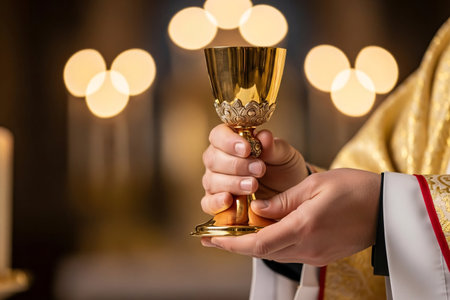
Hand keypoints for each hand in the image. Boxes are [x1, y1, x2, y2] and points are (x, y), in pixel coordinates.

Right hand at [201, 124, 307, 215]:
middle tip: (259, 169)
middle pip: (213, 159)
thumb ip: (272, 147)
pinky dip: (216, 202)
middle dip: (236, 165)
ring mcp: (216, 182)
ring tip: (253, 185)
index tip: (246, 149)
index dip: (228, 141)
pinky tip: (228, 200)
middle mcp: (218, 161)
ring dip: (232, 183)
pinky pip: (208, 203)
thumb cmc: (283, 168)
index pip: (218, 135)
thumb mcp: (283, 155)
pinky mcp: (217, 203)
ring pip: (212, 181)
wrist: (290, 193)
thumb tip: (264, 136)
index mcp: (231, 142)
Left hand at [201, 169, 380, 265]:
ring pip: (274, 253)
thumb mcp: (315, 185)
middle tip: (216, 235)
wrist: (387, 208)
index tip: (212, 238)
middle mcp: (307, 247)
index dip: (231, 243)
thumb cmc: (353, 189)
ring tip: (235, 231)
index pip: (257, 243)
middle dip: (236, 244)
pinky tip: (265, 231)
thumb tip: (257, 210)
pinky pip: (288, 252)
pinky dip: (271, 243)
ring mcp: (315, 255)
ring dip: (253, 244)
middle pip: (262, 252)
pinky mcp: (321, 256)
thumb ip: (283, 200)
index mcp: (304, 227)